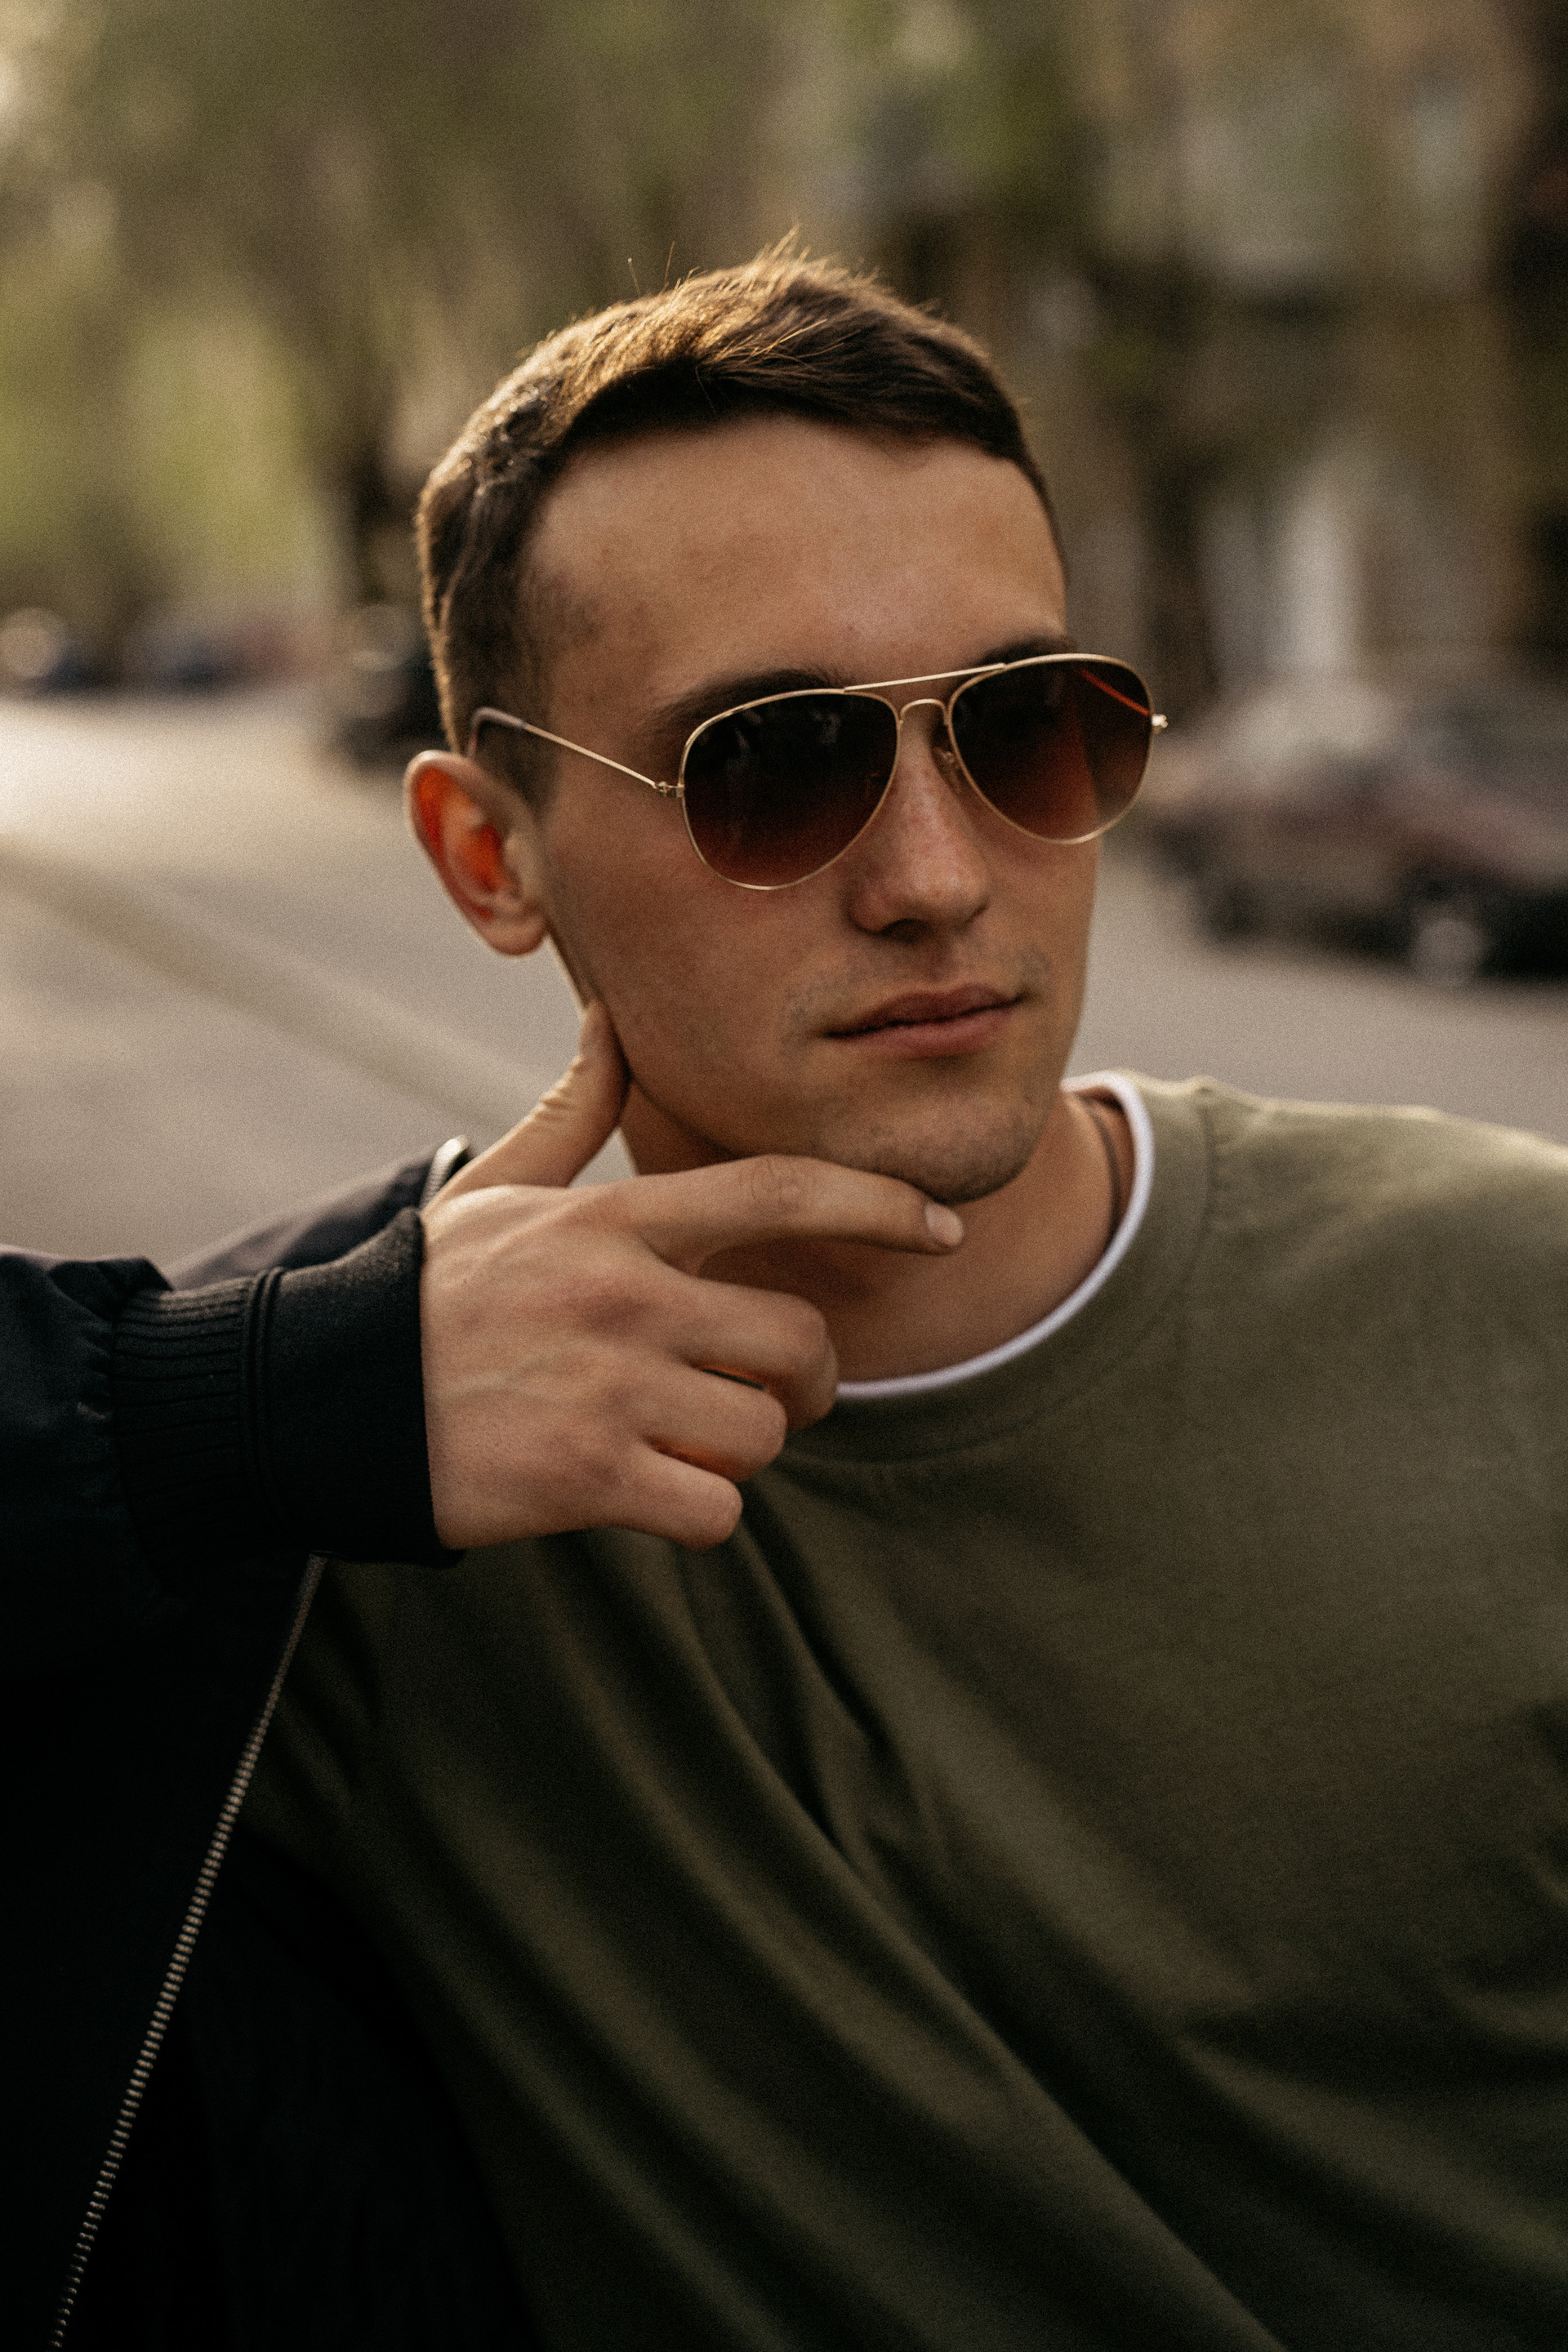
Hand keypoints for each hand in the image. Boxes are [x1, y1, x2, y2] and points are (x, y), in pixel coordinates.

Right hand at [418, 1003, 963, 1549]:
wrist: (323, 1405)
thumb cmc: (421, 1297)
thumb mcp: (496, 1194)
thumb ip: (570, 1115)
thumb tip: (609, 1021)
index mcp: (612, 1222)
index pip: (779, 1190)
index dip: (879, 1203)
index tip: (945, 1225)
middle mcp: (623, 1296)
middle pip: (797, 1340)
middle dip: (807, 1381)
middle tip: (772, 1395)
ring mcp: (608, 1389)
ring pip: (762, 1432)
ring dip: (742, 1452)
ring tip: (686, 1444)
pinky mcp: (586, 1477)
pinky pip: (715, 1510)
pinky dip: (701, 1514)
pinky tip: (649, 1496)